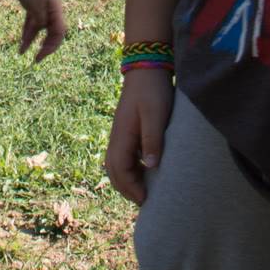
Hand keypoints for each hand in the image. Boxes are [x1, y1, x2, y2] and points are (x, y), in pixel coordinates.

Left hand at [8, 0, 66, 62]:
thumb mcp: (34, 6)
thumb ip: (40, 20)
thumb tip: (43, 30)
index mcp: (56, 10)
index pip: (58, 33)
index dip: (51, 47)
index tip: (40, 56)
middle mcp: (52, 9)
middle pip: (51, 33)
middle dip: (44, 47)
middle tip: (35, 59)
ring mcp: (42, 7)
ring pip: (39, 28)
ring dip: (31, 40)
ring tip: (21, 52)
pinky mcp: (32, 4)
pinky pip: (32, 21)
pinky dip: (27, 31)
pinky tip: (22, 40)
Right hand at [104, 66, 171, 204]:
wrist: (147, 68)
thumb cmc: (153, 91)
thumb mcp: (156, 115)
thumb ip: (152, 140)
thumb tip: (151, 166)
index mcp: (122, 136)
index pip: (120, 169)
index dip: (131, 187)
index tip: (146, 199)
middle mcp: (117, 137)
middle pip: (113, 171)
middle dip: (126, 189)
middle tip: (144, 202)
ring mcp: (121, 134)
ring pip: (117, 164)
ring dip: (127, 180)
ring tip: (144, 191)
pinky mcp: (127, 131)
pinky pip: (124, 156)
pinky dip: (131, 169)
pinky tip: (146, 172)